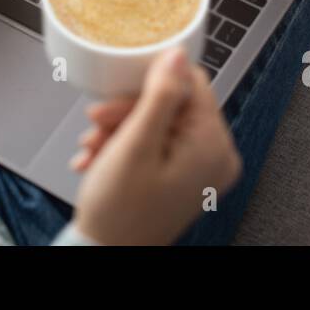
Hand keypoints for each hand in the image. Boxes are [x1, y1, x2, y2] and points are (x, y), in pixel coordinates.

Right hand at [71, 47, 241, 245]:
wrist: (104, 255)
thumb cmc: (120, 212)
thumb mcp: (136, 143)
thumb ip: (160, 94)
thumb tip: (177, 54)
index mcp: (214, 146)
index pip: (191, 84)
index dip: (148, 84)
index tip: (116, 95)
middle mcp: (216, 157)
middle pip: (172, 104)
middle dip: (127, 111)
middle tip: (97, 123)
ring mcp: (200, 169)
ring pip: (159, 122)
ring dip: (120, 128)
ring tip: (93, 146)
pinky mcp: (184, 176)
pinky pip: (157, 143)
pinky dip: (126, 145)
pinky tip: (99, 157)